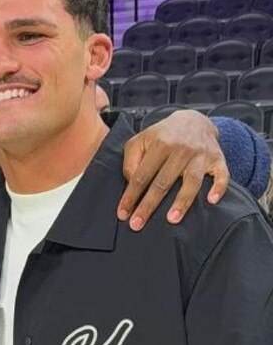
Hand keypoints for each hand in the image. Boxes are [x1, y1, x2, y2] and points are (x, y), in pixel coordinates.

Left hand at [118, 110, 229, 230]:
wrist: (194, 120)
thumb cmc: (163, 137)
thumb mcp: (141, 140)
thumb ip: (131, 160)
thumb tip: (132, 183)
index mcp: (160, 144)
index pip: (141, 175)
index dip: (131, 196)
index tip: (123, 214)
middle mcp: (181, 149)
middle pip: (163, 182)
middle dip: (149, 205)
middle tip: (137, 225)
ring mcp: (201, 154)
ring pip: (192, 180)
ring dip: (182, 201)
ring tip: (172, 220)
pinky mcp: (218, 159)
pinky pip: (222, 175)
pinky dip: (219, 187)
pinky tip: (211, 201)